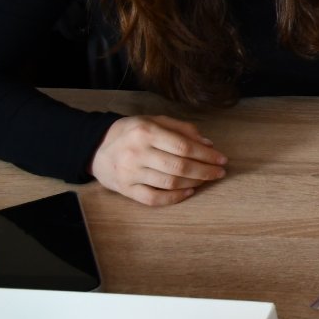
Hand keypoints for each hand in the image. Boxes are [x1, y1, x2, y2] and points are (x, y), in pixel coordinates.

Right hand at [90, 115, 226, 205]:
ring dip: (194, 182)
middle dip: (205, 171)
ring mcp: (130, 173)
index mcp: (146, 132)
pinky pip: (153, 198)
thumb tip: (208, 144)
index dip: (206, 155)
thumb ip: (182, 129)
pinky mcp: (125, 189)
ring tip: (206, 179)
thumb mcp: (155, 120)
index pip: (183, 146)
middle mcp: (137, 153)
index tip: (222, 159)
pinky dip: (174, 198)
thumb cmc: (132, 132)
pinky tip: (188, 191)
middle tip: (219, 172)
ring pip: (169, 183)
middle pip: (179, 166)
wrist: (96, 147)